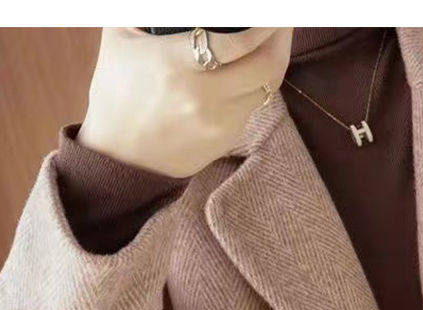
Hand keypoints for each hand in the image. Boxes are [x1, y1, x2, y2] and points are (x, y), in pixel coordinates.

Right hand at [77, 27, 292, 176]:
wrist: (118, 156)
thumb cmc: (116, 92)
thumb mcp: (119, 38)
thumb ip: (148, 12)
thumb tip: (174, 6)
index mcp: (176, 66)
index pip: (239, 42)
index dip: (265, 24)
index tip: (274, 12)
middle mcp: (203, 98)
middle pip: (266, 67)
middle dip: (281, 38)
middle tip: (282, 21)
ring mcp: (219, 123)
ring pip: (266, 89)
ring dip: (273, 62)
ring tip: (271, 42)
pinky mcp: (226, 141)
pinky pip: (252, 108)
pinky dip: (256, 86)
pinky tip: (251, 71)